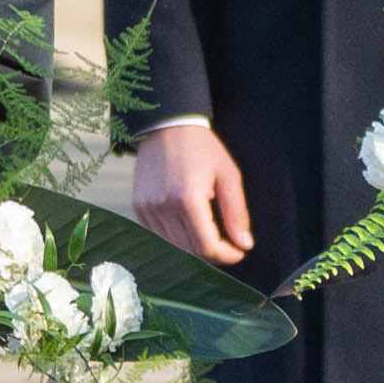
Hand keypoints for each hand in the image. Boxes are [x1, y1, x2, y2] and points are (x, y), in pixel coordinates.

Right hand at [132, 117, 251, 265]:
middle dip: (214, 254)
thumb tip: (244, 245)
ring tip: (211, 236)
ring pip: (174, 248)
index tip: (239, 251)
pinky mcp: (139, 208)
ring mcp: (147, 209)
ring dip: (195, 249)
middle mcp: (163, 207)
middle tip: (229, 245)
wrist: (166, 126)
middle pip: (191, 252)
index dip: (227, 255)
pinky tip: (190, 226)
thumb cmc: (202, 148)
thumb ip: (237, 212)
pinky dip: (177, 240)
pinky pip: (160, 237)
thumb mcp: (228, 174)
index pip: (207, 246)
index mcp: (187, 199)